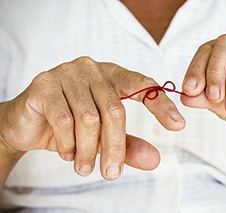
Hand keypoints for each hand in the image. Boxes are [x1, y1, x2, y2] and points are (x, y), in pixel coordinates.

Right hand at [0, 56, 185, 179]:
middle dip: (115, 147)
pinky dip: (68, 143)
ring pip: (89, 117)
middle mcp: (92, 69)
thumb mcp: (103, 137)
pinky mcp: (45, 84)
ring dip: (88, 150)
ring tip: (84, 167)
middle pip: (115, 109)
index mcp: (112, 75)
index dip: (161, 105)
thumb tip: (155, 160)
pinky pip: (63, 118)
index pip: (143, 85)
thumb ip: (128, 146)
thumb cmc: (70, 126)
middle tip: (111, 174)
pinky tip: (67, 153)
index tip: (178, 125)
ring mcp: (67, 73)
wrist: (27, 122)